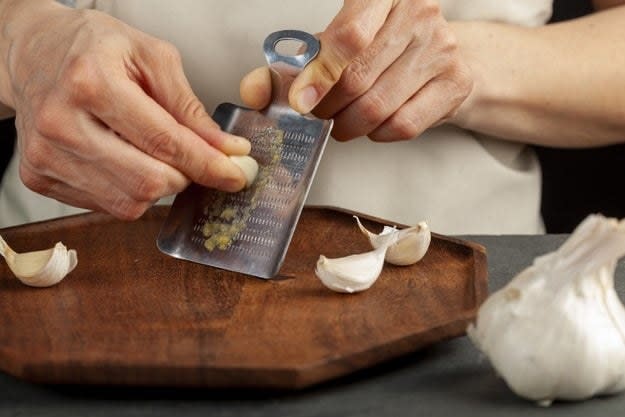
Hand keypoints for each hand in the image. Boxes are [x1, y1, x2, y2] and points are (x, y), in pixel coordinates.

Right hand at [0, 1, 249, 219]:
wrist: (33, 53)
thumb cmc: (93, 48)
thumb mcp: (151, 56)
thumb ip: (189, 107)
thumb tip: (225, 149)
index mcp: (90, 82)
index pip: (163, 142)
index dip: (207, 164)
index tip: (236, 174)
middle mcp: (61, 123)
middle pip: (147, 182)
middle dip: (185, 177)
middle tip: (195, 160)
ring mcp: (45, 156)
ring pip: (128, 203)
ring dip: (159, 186)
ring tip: (155, 154)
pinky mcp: (39, 177)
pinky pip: (106, 206)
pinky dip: (131, 191)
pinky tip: (127, 160)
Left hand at [241, 0, 471, 141]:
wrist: (437, 53)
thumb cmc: (378, 45)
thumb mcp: (334, 43)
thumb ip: (292, 65)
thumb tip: (254, 91)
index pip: (349, 38)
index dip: (319, 76)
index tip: (299, 102)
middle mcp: (418, 13)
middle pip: (358, 79)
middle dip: (327, 108)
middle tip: (317, 115)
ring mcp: (442, 48)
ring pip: (378, 107)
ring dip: (348, 126)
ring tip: (341, 122)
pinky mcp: (455, 83)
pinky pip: (402, 125)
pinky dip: (377, 134)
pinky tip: (373, 124)